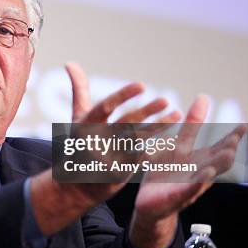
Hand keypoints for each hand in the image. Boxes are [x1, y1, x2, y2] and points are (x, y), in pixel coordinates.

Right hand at [64, 62, 180, 204]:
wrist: (77, 184)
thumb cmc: (82, 143)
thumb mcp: (78, 117)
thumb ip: (79, 90)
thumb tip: (70, 63)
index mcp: (86, 124)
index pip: (105, 106)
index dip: (123, 95)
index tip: (142, 85)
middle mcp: (95, 140)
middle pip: (124, 123)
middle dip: (147, 111)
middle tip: (166, 100)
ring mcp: (106, 158)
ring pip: (137, 140)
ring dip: (159, 127)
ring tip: (177, 114)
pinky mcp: (117, 174)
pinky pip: (142, 158)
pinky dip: (158, 147)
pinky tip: (174, 138)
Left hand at [129, 95, 246, 247]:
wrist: (149, 204)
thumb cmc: (166, 173)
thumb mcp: (179, 146)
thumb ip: (192, 125)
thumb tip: (204, 97)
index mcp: (200, 160)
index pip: (220, 148)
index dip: (232, 138)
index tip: (244, 126)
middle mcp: (199, 173)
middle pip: (217, 162)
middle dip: (227, 151)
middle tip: (235, 139)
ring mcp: (189, 186)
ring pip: (206, 175)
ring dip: (216, 165)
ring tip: (227, 153)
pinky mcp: (175, 197)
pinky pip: (188, 190)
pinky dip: (197, 182)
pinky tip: (205, 174)